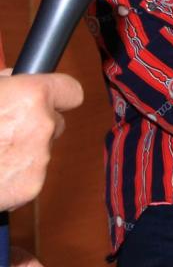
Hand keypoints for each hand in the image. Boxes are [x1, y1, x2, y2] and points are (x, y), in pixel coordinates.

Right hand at [0, 71, 83, 210]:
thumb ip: (6, 84)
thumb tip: (17, 80)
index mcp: (32, 96)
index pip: (71, 91)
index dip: (58, 95)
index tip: (51, 98)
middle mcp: (42, 125)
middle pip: (55, 123)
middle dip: (35, 125)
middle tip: (4, 129)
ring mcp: (39, 158)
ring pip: (40, 150)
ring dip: (21, 151)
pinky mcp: (31, 186)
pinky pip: (29, 175)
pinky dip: (13, 175)